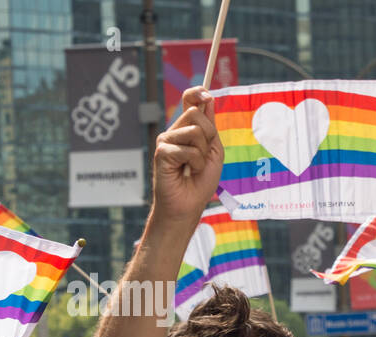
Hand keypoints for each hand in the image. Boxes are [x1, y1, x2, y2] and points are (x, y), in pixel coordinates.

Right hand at [151, 87, 222, 223]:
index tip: (207, 96)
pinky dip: (195, 163)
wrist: (189, 205)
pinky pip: (188, 149)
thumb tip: (208, 99)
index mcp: (186, 129)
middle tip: (202, 156)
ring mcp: (166, 140)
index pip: (188, 101)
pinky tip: (186, 172)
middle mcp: (174, 131)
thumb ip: (211, 128)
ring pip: (194, 131)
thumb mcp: (213, 152)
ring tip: (194, 167)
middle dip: (208, 136)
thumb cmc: (200, 181)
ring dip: (202, 153)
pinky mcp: (162, 152)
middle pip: (196, 114)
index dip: (196, 93)